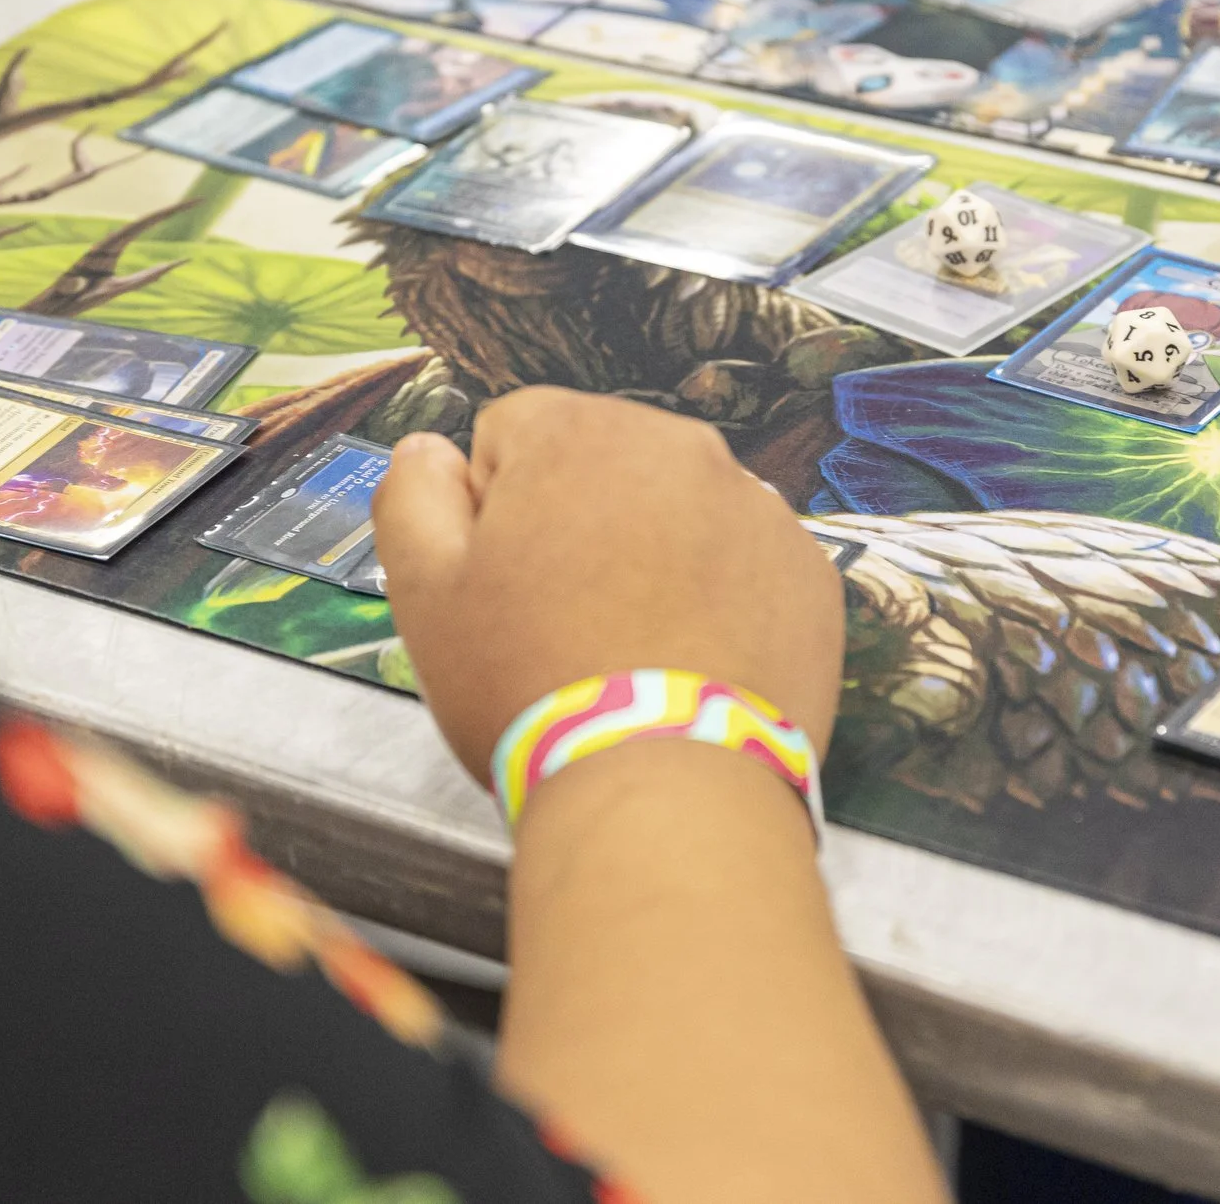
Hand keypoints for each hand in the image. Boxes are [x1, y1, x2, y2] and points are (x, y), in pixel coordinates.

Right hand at [371, 388, 845, 785]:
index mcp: (579, 431)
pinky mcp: (807, 571)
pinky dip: (718, 598)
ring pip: (676, 512)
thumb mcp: (424, 592)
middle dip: (578, 523)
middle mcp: (680, 446)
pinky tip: (688, 662)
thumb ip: (412, 495)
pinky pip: (743, 564)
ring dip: (650, 557)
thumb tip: (429, 452)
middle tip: (563, 621)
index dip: (493, 510)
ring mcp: (756, 507)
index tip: (504, 581)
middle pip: (603, 464)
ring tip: (627, 649)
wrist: (664, 788)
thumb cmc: (534, 687)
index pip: (513, 433)